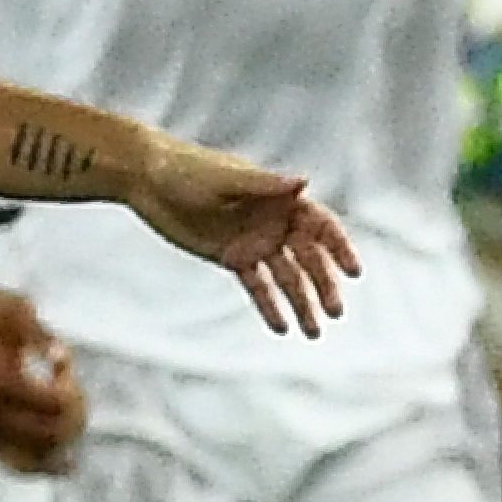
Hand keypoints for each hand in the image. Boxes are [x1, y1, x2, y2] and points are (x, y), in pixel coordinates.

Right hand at [0, 278, 88, 472]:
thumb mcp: (16, 308)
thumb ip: (38, 333)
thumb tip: (61, 354)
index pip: (40, 400)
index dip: (64, 392)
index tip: (66, 368)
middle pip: (36, 433)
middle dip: (67, 423)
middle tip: (80, 403)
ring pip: (17, 455)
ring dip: (50, 454)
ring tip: (71, 463)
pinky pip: (2, 455)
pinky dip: (29, 465)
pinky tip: (55, 468)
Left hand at [129, 143, 361, 333]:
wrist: (147, 179)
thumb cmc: (187, 169)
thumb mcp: (225, 178)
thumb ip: (264, 185)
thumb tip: (304, 182)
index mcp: (281, 199)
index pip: (321, 226)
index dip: (339, 248)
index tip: (353, 271)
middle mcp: (274, 222)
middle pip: (308, 259)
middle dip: (323, 286)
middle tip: (335, 312)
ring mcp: (255, 242)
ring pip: (286, 278)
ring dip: (302, 304)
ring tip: (313, 332)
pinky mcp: (232, 258)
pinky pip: (256, 287)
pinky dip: (269, 307)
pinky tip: (282, 328)